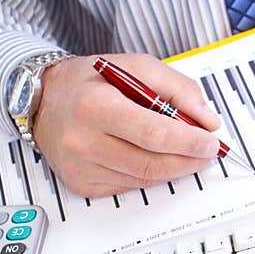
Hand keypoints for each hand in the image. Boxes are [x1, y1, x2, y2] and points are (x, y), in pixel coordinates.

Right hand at [33, 53, 220, 197]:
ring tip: (188, 155)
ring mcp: (81, 167)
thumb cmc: (89, 82)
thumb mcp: (135, 66)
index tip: (211, 142)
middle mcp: (83, 140)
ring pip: (145, 179)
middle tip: (208, 152)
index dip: (189, 142)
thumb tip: (207, 120)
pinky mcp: (82, 184)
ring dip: (175, 169)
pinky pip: (130, 186)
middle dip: (189, 160)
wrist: (43, 100)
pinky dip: (151, 175)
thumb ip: (177, 89)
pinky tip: (155, 159)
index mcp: (96, 106)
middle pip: (152, 163)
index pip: (153, 134)